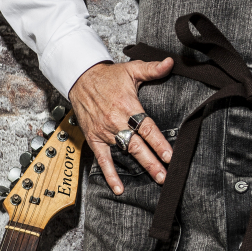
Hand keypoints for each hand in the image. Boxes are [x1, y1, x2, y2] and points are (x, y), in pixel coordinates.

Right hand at [69, 58, 173, 195]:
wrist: (80, 79)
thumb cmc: (109, 76)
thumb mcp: (132, 69)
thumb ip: (152, 69)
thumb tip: (171, 62)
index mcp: (128, 106)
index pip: (146, 128)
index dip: (158, 143)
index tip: (170, 155)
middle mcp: (116, 121)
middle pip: (137, 145)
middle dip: (152, 161)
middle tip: (165, 175)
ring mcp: (105, 131)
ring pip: (125, 152)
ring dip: (140, 167)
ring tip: (155, 179)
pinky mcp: (94, 138)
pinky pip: (103, 159)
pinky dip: (110, 174)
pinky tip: (119, 188)